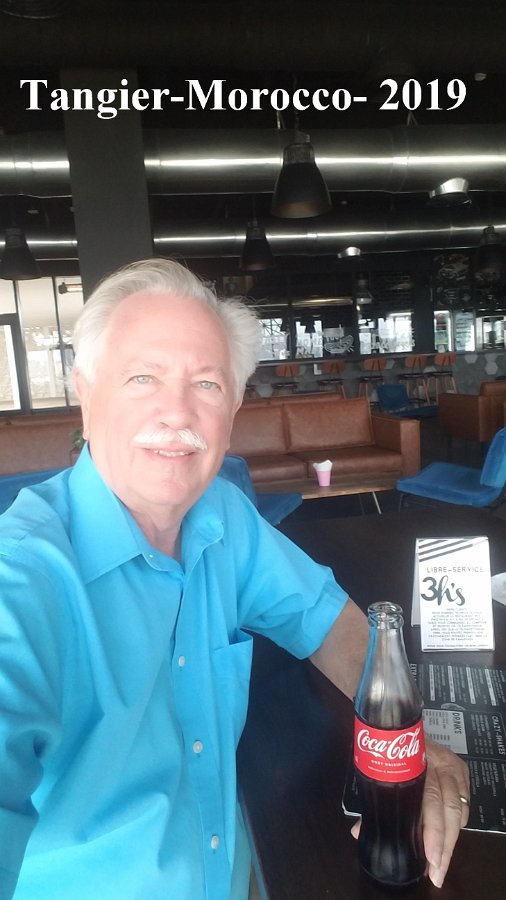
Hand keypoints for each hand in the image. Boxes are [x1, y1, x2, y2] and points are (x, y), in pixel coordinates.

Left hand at [350, 739, 469, 888]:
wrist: (398, 718)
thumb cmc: (385, 744)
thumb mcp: (376, 768)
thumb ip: (371, 802)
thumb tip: (358, 832)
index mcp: (417, 763)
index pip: (430, 803)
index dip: (433, 834)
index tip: (431, 860)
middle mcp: (439, 764)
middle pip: (449, 811)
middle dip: (444, 847)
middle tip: (437, 872)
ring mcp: (452, 764)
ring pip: (460, 808)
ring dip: (452, 839)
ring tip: (441, 862)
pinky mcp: (460, 766)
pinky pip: (464, 800)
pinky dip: (460, 820)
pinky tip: (450, 835)